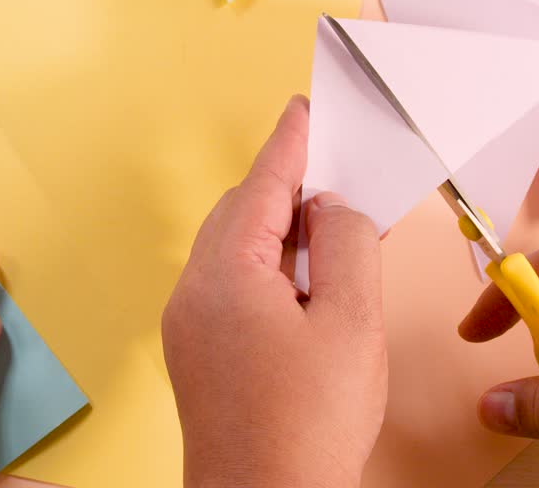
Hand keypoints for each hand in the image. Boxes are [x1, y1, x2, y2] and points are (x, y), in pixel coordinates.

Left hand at [162, 96, 387, 487]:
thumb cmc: (307, 428)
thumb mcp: (351, 324)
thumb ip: (345, 246)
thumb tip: (331, 207)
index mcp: (226, 274)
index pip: (261, 185)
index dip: (290, 143)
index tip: (305, 110)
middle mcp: (193, 292)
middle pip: (239, 214)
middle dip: (286, 190)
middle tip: (338, 181)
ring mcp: (187, 324)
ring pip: (232, 250)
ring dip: (277, 233)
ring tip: (331, 237)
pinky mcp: (194, 352)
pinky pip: (227, 285)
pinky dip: (264, 269)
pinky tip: (303, 288)